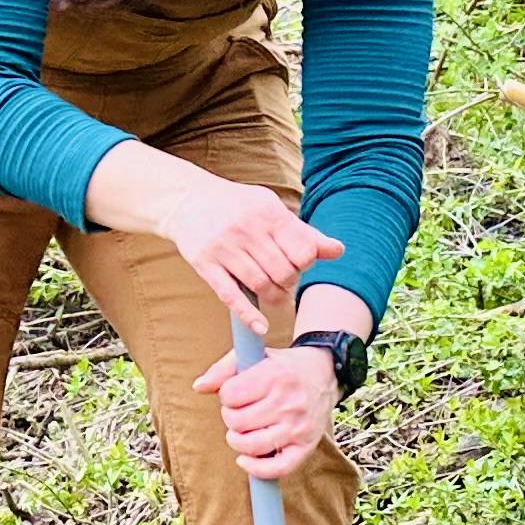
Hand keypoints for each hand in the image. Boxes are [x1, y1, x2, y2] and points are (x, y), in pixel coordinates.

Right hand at [151, 170, 343, 335]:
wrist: (186, 199)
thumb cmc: (236, 206)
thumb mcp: (271, 209)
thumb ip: (303, 232)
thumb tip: (338, 251)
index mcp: (268, 213)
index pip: (303, 251)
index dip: (306, 264)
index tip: (298, 264)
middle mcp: (247, 229)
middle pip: (283, 272)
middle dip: (290, 282)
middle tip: (285, 281)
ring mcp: (224, 248)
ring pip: (260, 285)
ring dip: (274, 297)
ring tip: (276, 294)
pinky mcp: (205, 265)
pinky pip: (230, 295)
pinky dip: (248, 315)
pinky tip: (261, 326)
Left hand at [193, 339, 339, 479]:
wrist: (324, 374)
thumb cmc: (282, 367)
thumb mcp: (254, 356)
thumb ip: (223, 369)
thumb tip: (199, 387)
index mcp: (275, 376)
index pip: (230, 395)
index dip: (226, 396)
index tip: (234, 394)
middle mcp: (289, 403)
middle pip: (237, 422)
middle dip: (230, 417)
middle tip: (239, 412)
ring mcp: (298, 427)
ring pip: (252, 446)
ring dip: (237, 441)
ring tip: (241, 431)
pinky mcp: (306, 447)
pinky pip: (277, 469)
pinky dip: (255, 469)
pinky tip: (245, 459)